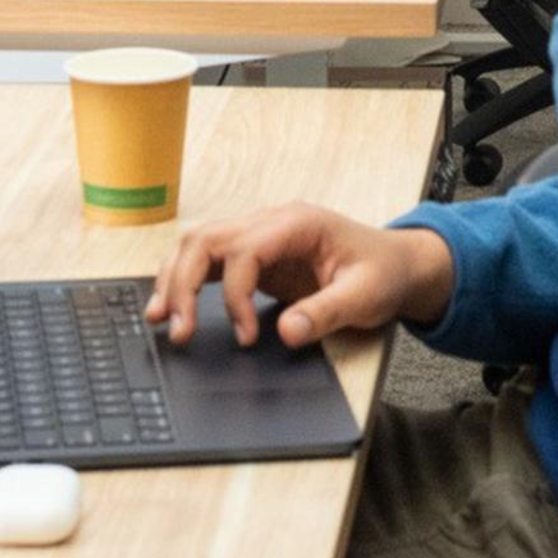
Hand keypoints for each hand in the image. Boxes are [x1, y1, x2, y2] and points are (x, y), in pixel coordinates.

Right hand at [147, 204, 452, 349]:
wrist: (397, 264)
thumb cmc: (384, 274)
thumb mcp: (366, 296)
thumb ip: (327, 313)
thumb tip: (287, 332)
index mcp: (298, 223)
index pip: (244, 251)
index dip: (235, 296)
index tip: (245, 336)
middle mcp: (271, 221)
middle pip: (206, 239)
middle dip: (184, 284)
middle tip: (179, 330)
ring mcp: (259, 235)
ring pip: (198, 244)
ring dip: (175, 280)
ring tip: (160, 320)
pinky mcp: (254, 255)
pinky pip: (208, 260)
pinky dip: (185, 281)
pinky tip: (172, 308)